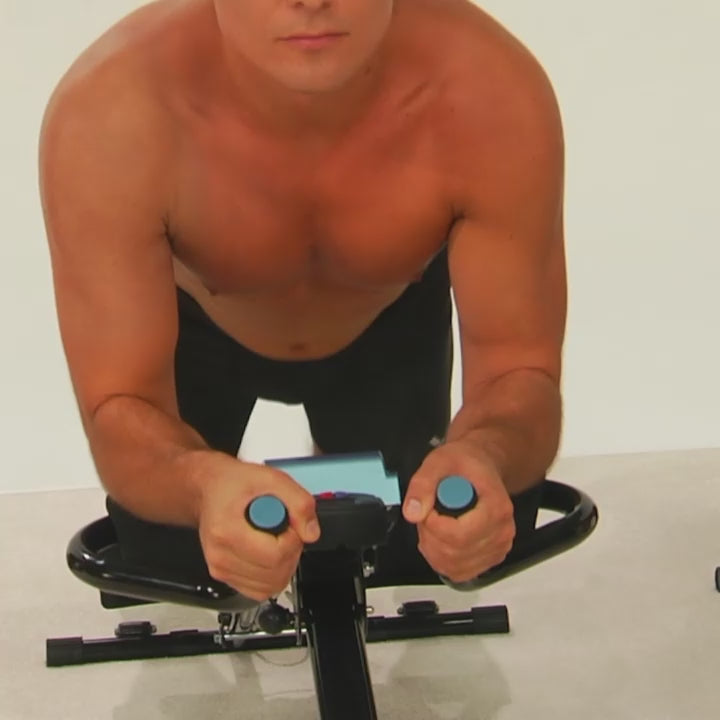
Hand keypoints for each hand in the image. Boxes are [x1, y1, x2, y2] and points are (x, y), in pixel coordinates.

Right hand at [197, 456, 319, 602]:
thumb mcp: (273, 479)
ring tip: (275, 539)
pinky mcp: (224, 576)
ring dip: (283, 565)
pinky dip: (272, 575)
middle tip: (284, 529)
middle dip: (291, 552)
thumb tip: (310, 533)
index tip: (289, 523)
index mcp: (227, 530)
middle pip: (275, 574)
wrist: (210, 489)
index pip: (275, 555)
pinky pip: (260, 591)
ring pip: (270, 586)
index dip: (293, 539)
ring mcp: (220, 569)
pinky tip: (268, 552)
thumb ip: (299, 503)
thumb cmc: (235, 484)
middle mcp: (220, 555)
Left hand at [402, 439, 515, 583]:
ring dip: (433, 548)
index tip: (426, 509)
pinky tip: (439, 538)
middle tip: (427, 512)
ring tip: (434, 522)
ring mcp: (497, 547)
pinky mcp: (489, 558)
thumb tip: (413, 512)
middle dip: (429, 535)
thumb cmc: (465, 463)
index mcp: (496, 507)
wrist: (481, 466)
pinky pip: (458, 572)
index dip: (433, 526)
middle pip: (454, 553)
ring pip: (454, 566)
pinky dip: (441, 559)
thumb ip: (422, 485)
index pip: (459, 535)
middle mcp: (501, 531)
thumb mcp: (438, 462)